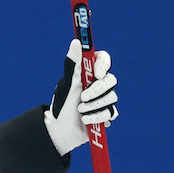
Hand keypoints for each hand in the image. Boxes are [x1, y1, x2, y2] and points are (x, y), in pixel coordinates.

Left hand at [44, 39, 118, 155]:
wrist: (61, 131)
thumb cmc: (62, 105)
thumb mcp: (66, 84)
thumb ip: (72, 64)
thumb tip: (76, 42)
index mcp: (88, 74)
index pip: (103, 60)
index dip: (103, 65)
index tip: (96, 74)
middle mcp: (98, 84)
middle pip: (111, 80)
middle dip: (96, 91)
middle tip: (82, 98)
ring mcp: (104, 99)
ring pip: (112, 98)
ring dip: (93, 107)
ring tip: (80, 111)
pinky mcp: (106, 114)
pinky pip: (111, 113)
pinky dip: (97, 117)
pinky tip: (86, 120)